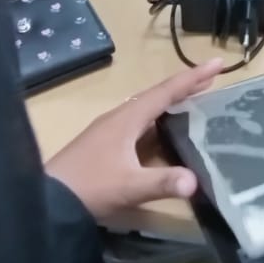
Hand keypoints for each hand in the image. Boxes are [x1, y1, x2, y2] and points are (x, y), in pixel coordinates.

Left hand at [45, 60, 222, 222]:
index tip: (218, 63)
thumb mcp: (129, 186)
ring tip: (192, 97)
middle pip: (157, 94)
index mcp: (127, 119)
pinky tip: (160, 127)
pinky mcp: (102, 143)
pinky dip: (157, 116)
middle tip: (212, 77)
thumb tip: (195, 181)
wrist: (45, 200)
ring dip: (170, 99)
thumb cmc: (88, 188)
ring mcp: (108, 129)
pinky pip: (138, 120)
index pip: (166, 92)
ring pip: (146, 107)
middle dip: (185, 85)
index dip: (193, 77)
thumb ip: (162, 183)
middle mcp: (118, 117)